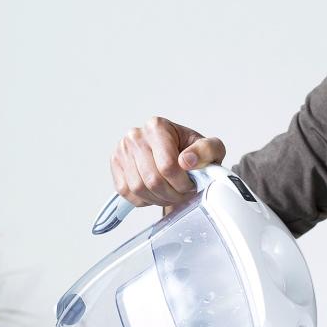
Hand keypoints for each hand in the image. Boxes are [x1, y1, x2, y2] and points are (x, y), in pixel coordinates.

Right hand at [110, 116, 225, 213]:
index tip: (191, 185)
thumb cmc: (192, 152)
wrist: (177, 154)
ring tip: (171, 194)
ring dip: (159, 198)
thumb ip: (206, 150)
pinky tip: (156, 193)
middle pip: (153, 179)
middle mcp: (136, 136)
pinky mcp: (115, 165)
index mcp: (157, 127)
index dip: (182, 183)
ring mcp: (122, 151)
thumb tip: (187, 161)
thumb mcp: (210, 148)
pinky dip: (144, 199)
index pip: (167, 165)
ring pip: (139, 188)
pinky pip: (127, 192)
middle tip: (182, 193)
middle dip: (172, 194)